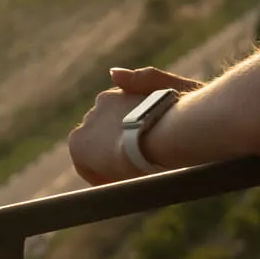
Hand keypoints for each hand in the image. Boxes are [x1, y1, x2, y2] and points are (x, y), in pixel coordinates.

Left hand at [69, 67, 199, 184]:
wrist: (167, 132)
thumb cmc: (180, 114)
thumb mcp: (166, 89)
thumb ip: (142, 80)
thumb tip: (113, 73)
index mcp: (123, 89)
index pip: (120, 114)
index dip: (130, 134)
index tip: (142, 149)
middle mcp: (102, 102)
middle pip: (106, 130)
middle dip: (117, 147)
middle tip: (136, 167)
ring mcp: (89, 121)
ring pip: (94, 145)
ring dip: (107, 159)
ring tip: (127, 177)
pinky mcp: (79, 142)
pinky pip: (82, 162)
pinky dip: (95, 174)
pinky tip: (115, 185)